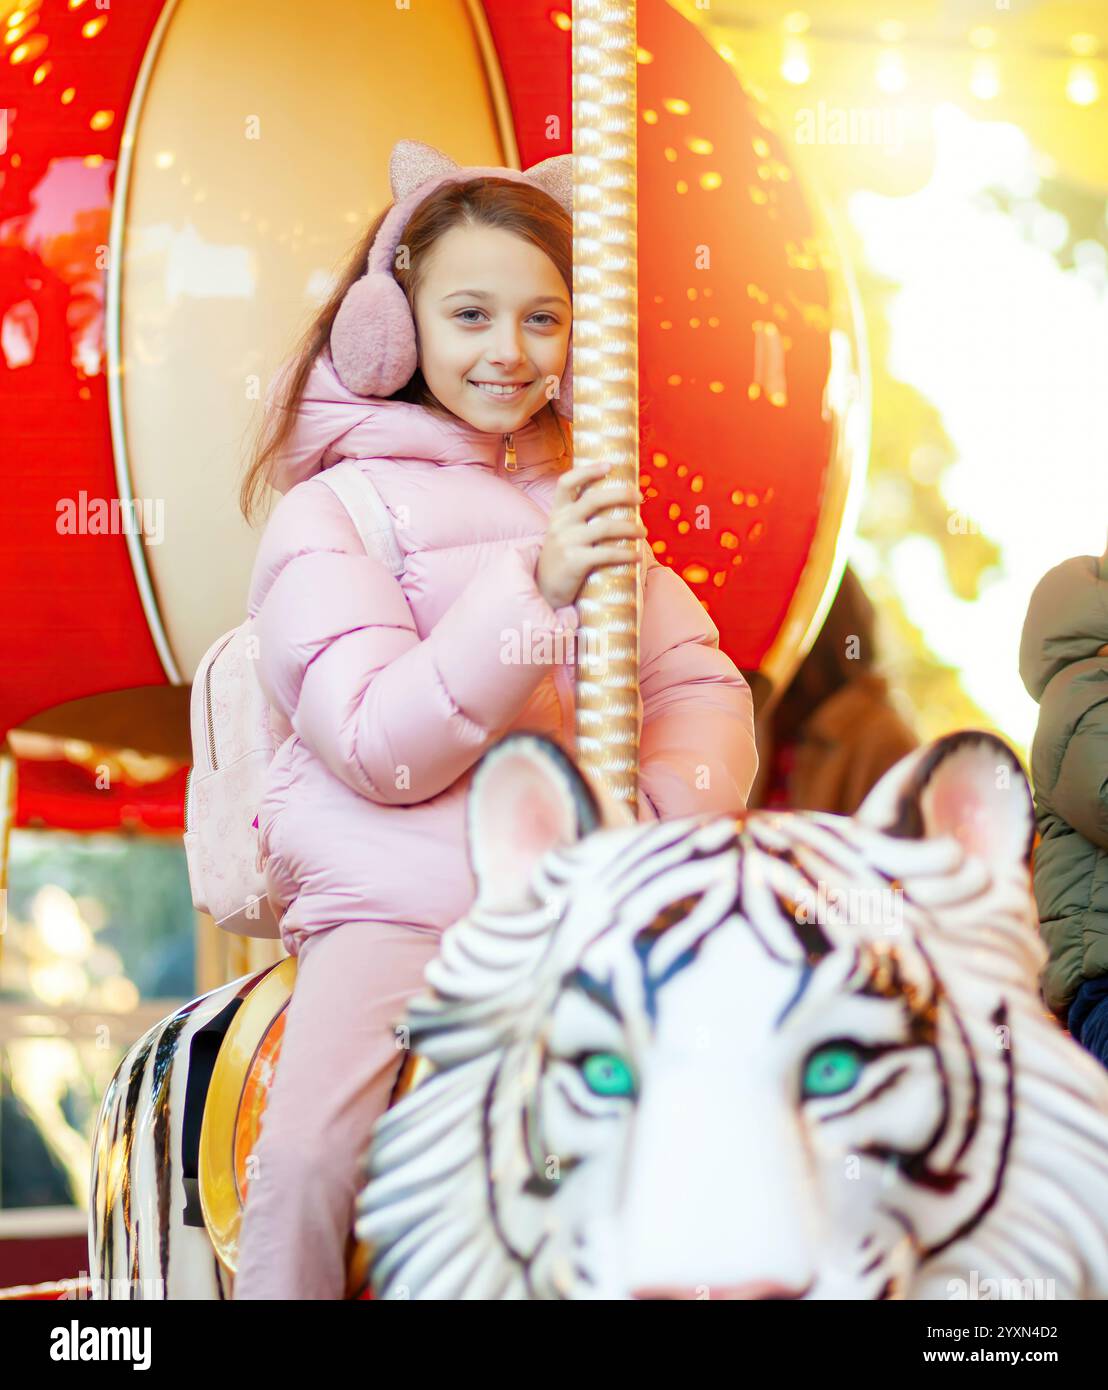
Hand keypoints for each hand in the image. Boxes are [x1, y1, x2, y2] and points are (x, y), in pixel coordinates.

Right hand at [536, 461, 646, 610]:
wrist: (544, 591)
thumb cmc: (562, 559)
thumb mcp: (563, 533)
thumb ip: (581, 518)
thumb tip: (619, 506)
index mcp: (558, 513)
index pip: (567, 482)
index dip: (587, 470)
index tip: (609, 464)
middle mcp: (560, 523)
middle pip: (594, 499)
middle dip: (621, 494)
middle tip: (640, 497)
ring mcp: (566, 542)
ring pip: (605, 527)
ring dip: (630, 528)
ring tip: (643, 532)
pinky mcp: (574, 562)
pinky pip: (607, 554)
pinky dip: (626, 554)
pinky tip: (637, 556)